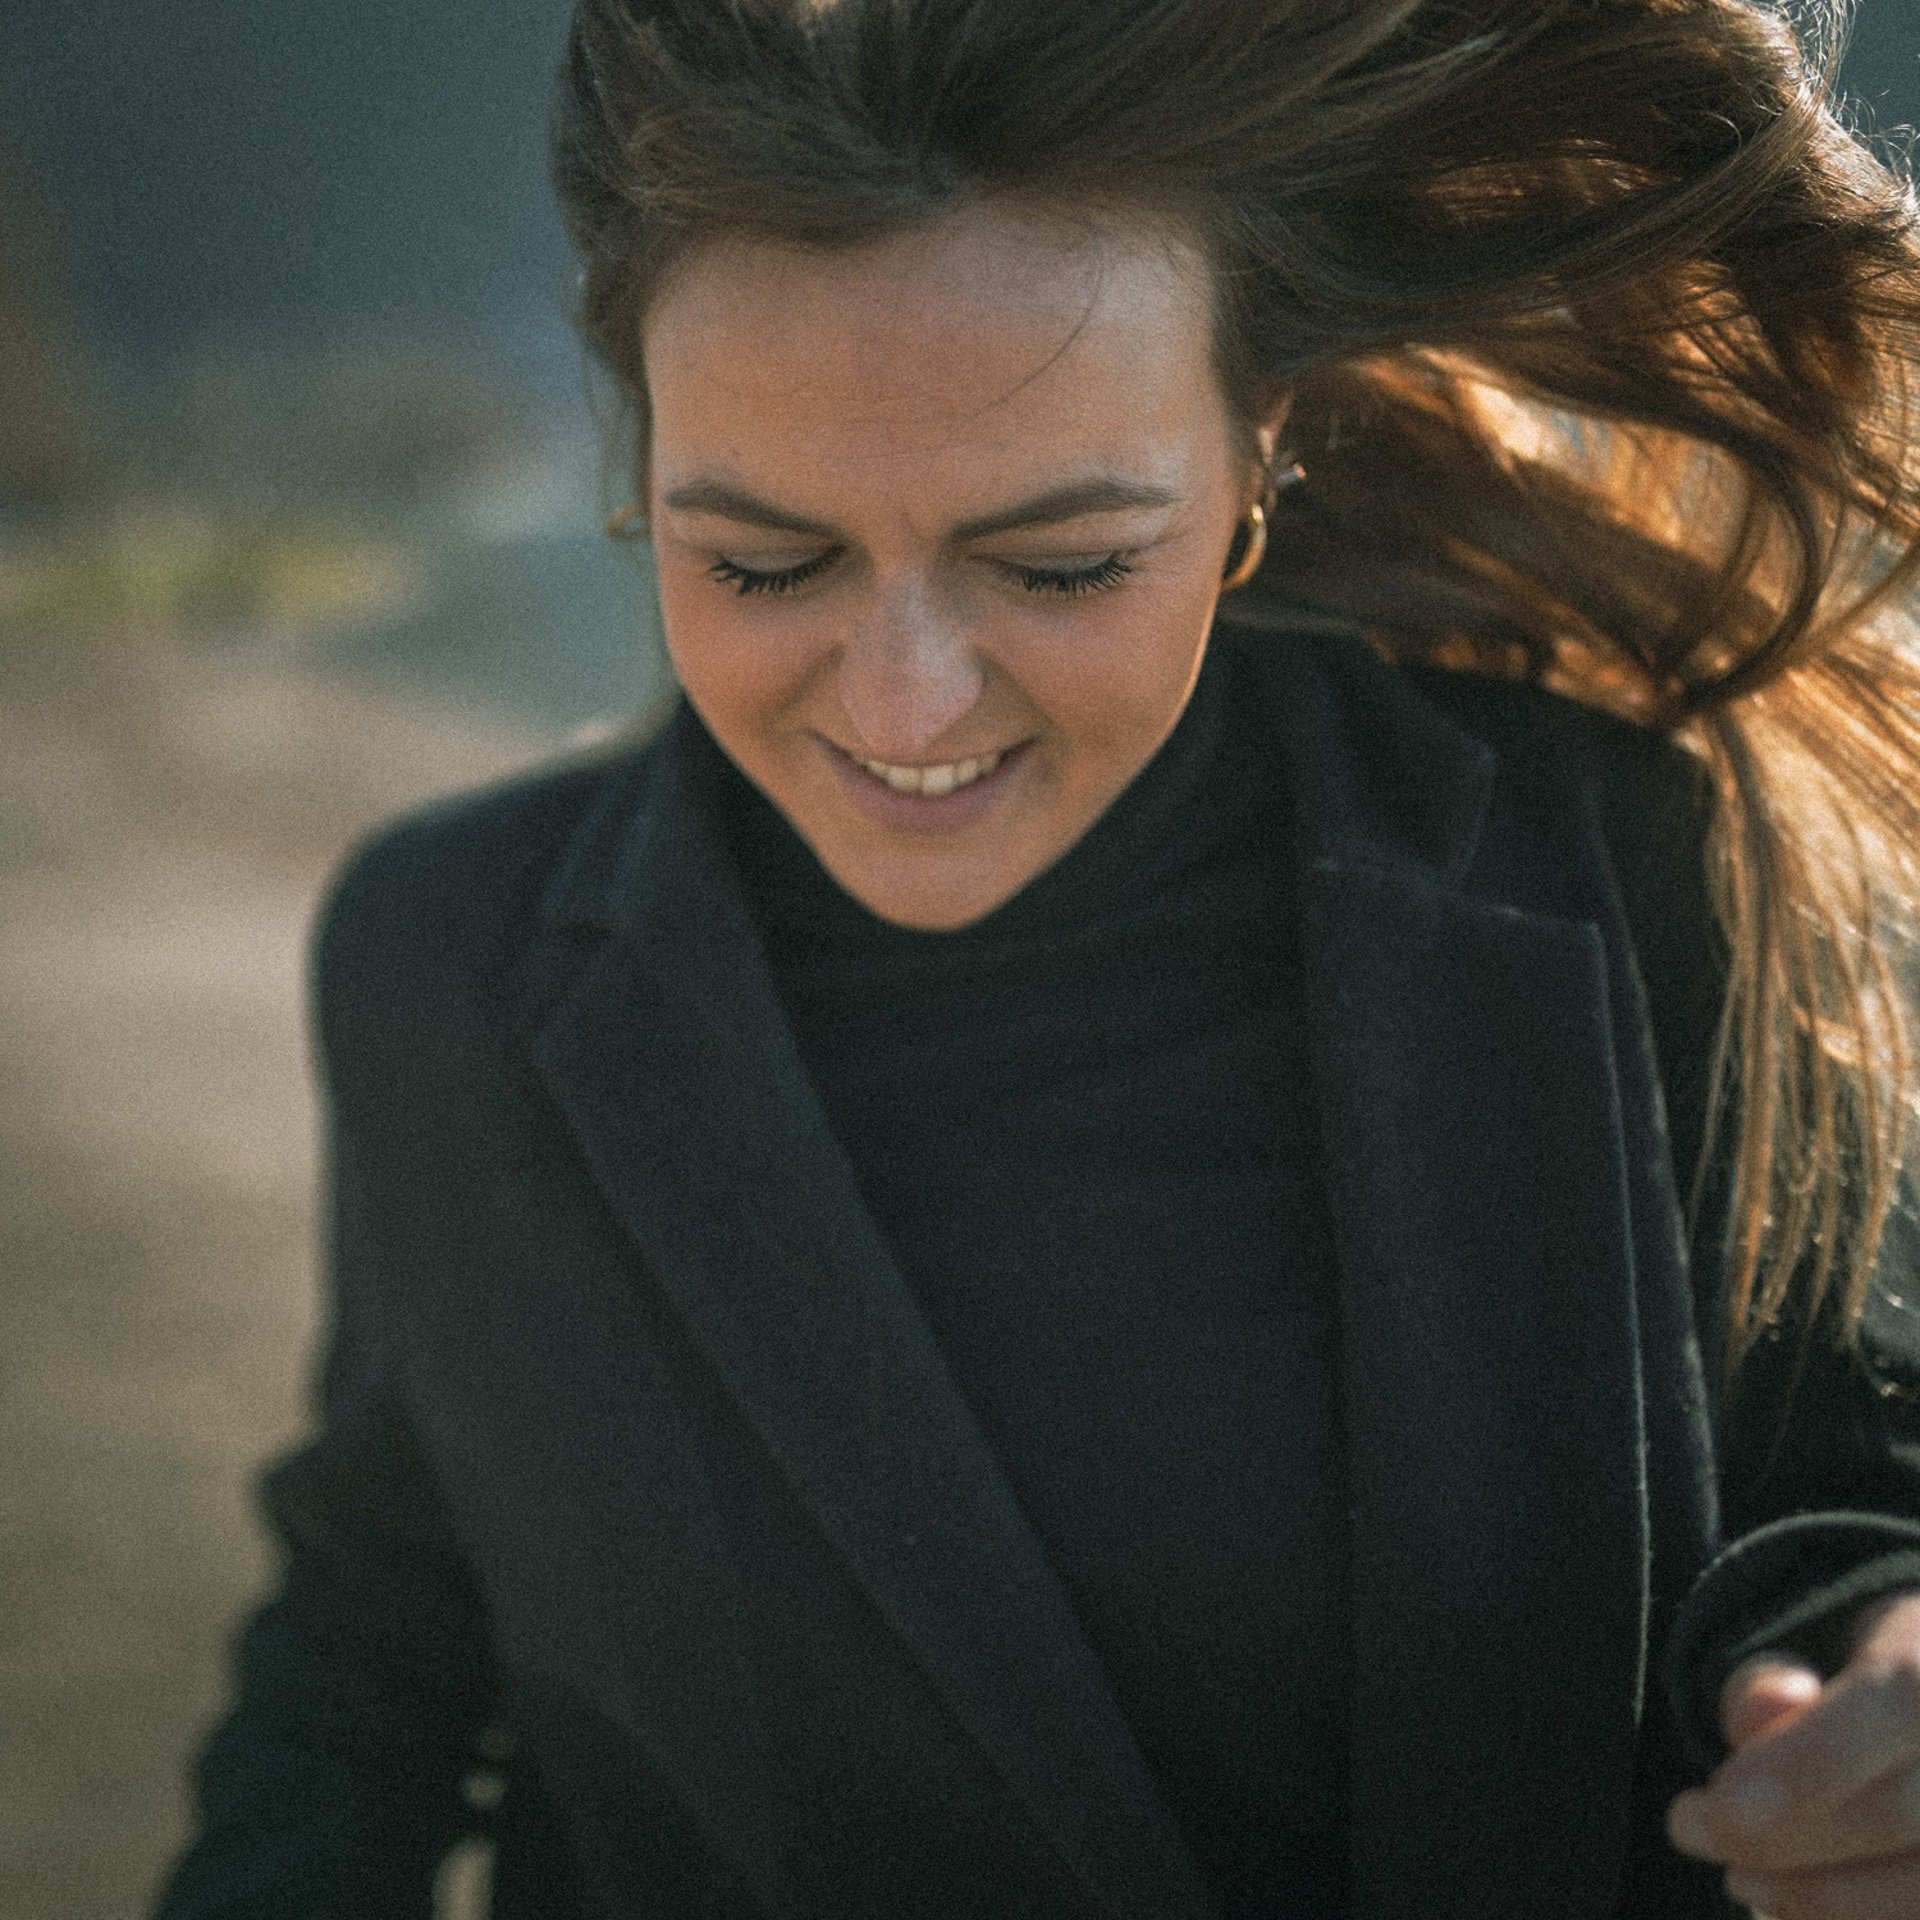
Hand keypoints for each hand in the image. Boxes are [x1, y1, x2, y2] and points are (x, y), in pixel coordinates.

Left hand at [1666, 1590, 1919, 1916]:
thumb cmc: (1867, 1676)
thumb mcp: (1816, 1642)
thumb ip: (1774, 1676)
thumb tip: (1764, 1707)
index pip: (1895, 1699)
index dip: (1802, 1761)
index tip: (1714, 1804)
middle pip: (1904, 1810)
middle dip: (1784, 1838)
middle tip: (1692, 1830)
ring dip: (1820, 1896)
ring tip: (1742, 1875)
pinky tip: (1796, 1905)